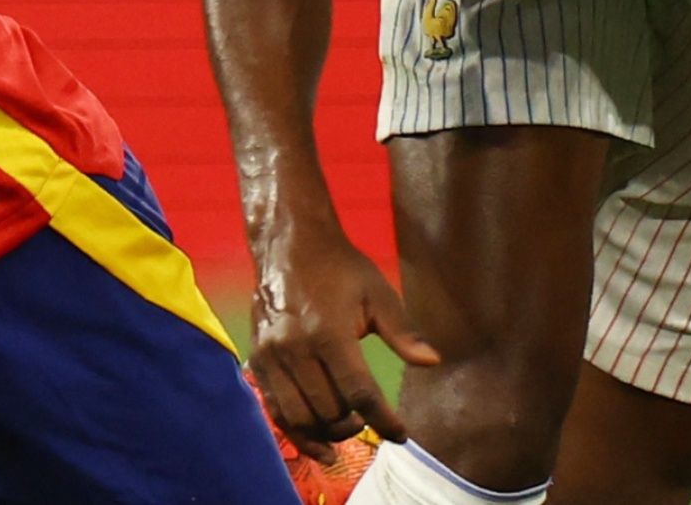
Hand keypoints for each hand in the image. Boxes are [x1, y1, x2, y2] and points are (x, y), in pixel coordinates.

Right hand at [247, 220, 441, 461]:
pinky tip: (316, 443)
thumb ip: (402, 332)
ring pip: (300, 417)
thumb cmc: (340, 269)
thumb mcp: (378, 293)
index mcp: (329, 332)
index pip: (359, 392)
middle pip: (329, 410)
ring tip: (346, 427)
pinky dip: (296, 432)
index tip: (400, 435)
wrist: (288, 245)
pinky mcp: (257, 361)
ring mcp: (272, 357)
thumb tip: (432, 362)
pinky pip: (275, 409)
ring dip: (327, 433)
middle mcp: (296, 348)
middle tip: (368, 420)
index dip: (383, 420)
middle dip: (355, 425)